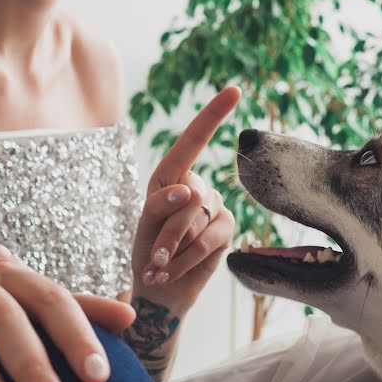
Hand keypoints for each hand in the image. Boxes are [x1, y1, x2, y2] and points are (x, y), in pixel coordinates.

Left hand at [131, 86, 239, 316]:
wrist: (160, 291)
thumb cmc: (147, 252)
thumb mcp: (145, 224)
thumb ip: (162, 203)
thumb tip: (191, 190)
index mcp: (172, 175)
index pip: (194, 140)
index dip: (214, 115)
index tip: (235, 90)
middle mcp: (196, 186)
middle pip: (188, 196)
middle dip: (167, 230)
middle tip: (152, 255)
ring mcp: (215, 207)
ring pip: (196, 220)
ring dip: (172, 248)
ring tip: (159, 265)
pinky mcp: (226, 229)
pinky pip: (207, 240)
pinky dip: (185, 259)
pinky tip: (173, 270)